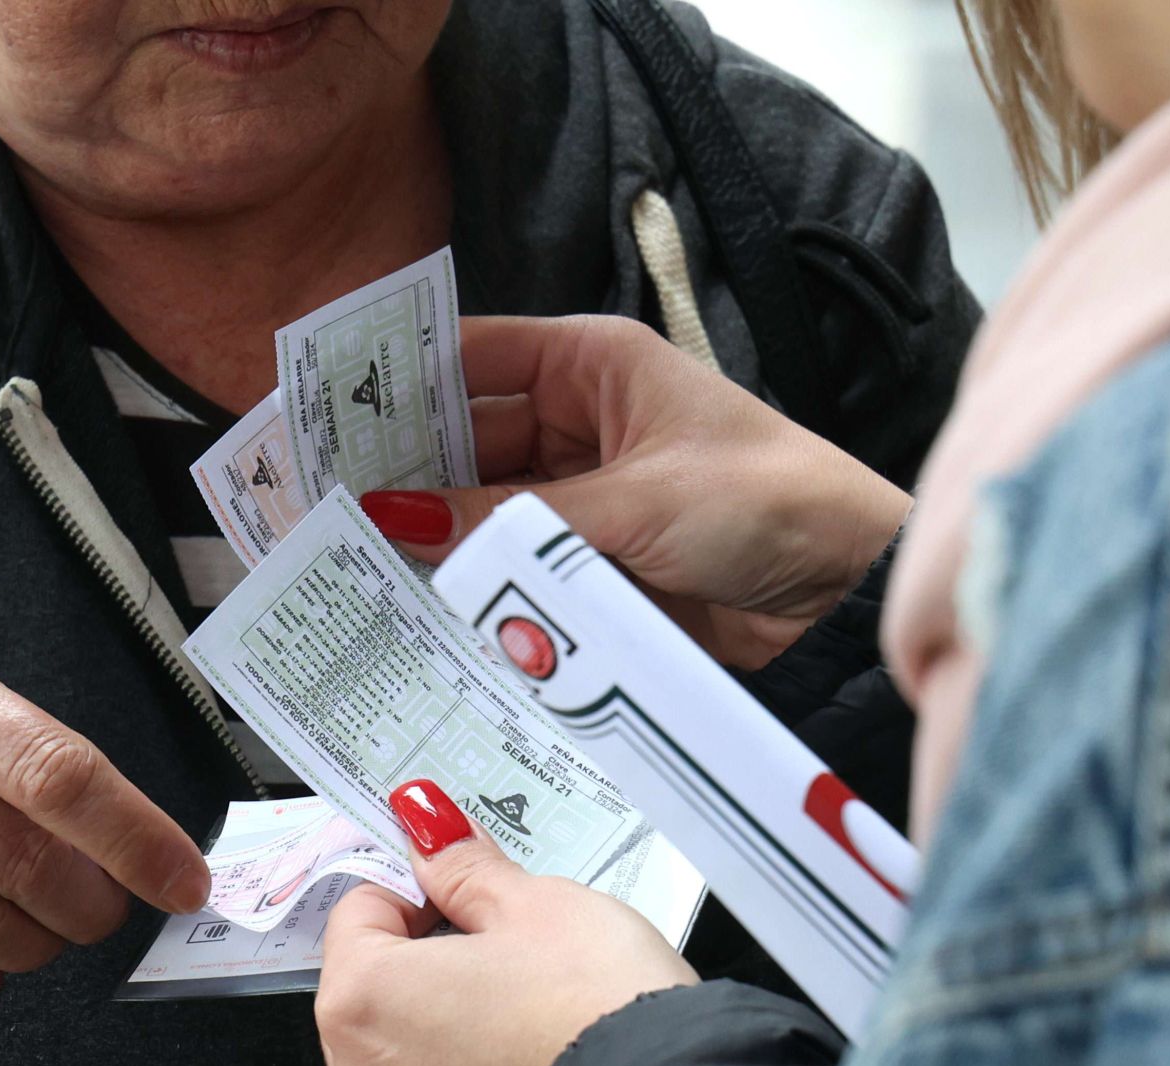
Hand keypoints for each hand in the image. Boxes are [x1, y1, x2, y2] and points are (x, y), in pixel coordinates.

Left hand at [315, 779, 695, 1065]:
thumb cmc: (603, 1014)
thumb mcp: (540, 905)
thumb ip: (465, 865)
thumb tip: (425, 823)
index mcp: (364, 997)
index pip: (360, 911)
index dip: (422, 894)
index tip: (471, 898)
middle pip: (377, 994)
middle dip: (435, 968)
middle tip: (517, 958)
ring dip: (457, 1038)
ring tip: (540, 1023)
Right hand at [359, 315, 910, 667]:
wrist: (847, 596)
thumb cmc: (768, 501)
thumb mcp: (631, 501)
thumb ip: (510, 518)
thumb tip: (398, 517)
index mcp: (590, 365)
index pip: (467, 358)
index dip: (392, 382)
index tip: (321, 414)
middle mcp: (576, 424)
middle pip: (461, 443)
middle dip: (400, 475)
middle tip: (321, 509)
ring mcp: (580, 498)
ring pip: (479, 513)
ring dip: (432, 539)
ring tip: (353, 562)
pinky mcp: (590, 567)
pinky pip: (512, 570)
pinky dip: (474, 588)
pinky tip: (420, 604)